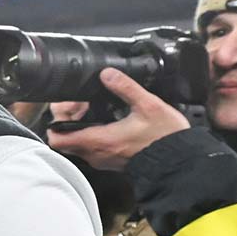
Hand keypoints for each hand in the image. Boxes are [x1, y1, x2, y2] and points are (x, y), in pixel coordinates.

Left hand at [45, 69, 190, 169]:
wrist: (181, 160)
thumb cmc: (166, 137)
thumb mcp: (148, 105)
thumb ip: (125, 88)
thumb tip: (107, 74)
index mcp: (99, 141)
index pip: (57, 139)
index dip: (55, 121)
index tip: (66, 107)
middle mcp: (96, 154)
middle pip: (64, 141)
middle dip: (66, 122)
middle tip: (79, 105)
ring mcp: (103, 160)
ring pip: (77, 145)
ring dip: (79, 128)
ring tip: (92, 111)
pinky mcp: (112, 162)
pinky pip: (91, 150)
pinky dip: (91, 136)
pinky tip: (105, 121)